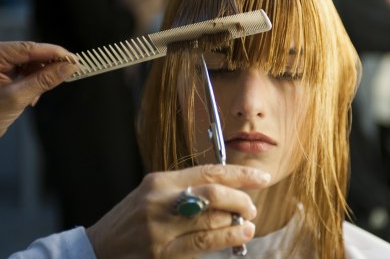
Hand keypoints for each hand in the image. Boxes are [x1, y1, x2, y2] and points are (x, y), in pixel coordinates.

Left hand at [0, 41, 77, 136]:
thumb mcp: (18, 96)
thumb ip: (45, 80)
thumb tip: (68, 68)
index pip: (28, 48)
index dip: (54, 52)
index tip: (73, 59)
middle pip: (31, 54)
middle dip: (47, 67)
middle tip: (68, 73)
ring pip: (30, 63)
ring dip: (40, 77)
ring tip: (38, 95)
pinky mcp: (2, 74)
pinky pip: (25, 71)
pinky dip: (33, 82)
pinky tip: (32, 96)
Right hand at [86, 164, 270, 258]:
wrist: (98, 249)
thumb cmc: (131, 219)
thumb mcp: (152, 194)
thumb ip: (185, 188)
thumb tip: (227, 189)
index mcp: (160, 182)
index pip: (208, 172)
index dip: (239, 174)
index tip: (259, 177)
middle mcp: (160, 201)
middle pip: (213, 193)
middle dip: (240, 198)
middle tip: (252, 205)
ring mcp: (161, 229)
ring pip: (212, 218)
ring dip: (237, 220)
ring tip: (248, 221)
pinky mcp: (164, 254)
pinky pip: (204, 243)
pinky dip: (228, 237)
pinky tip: (240, 235)